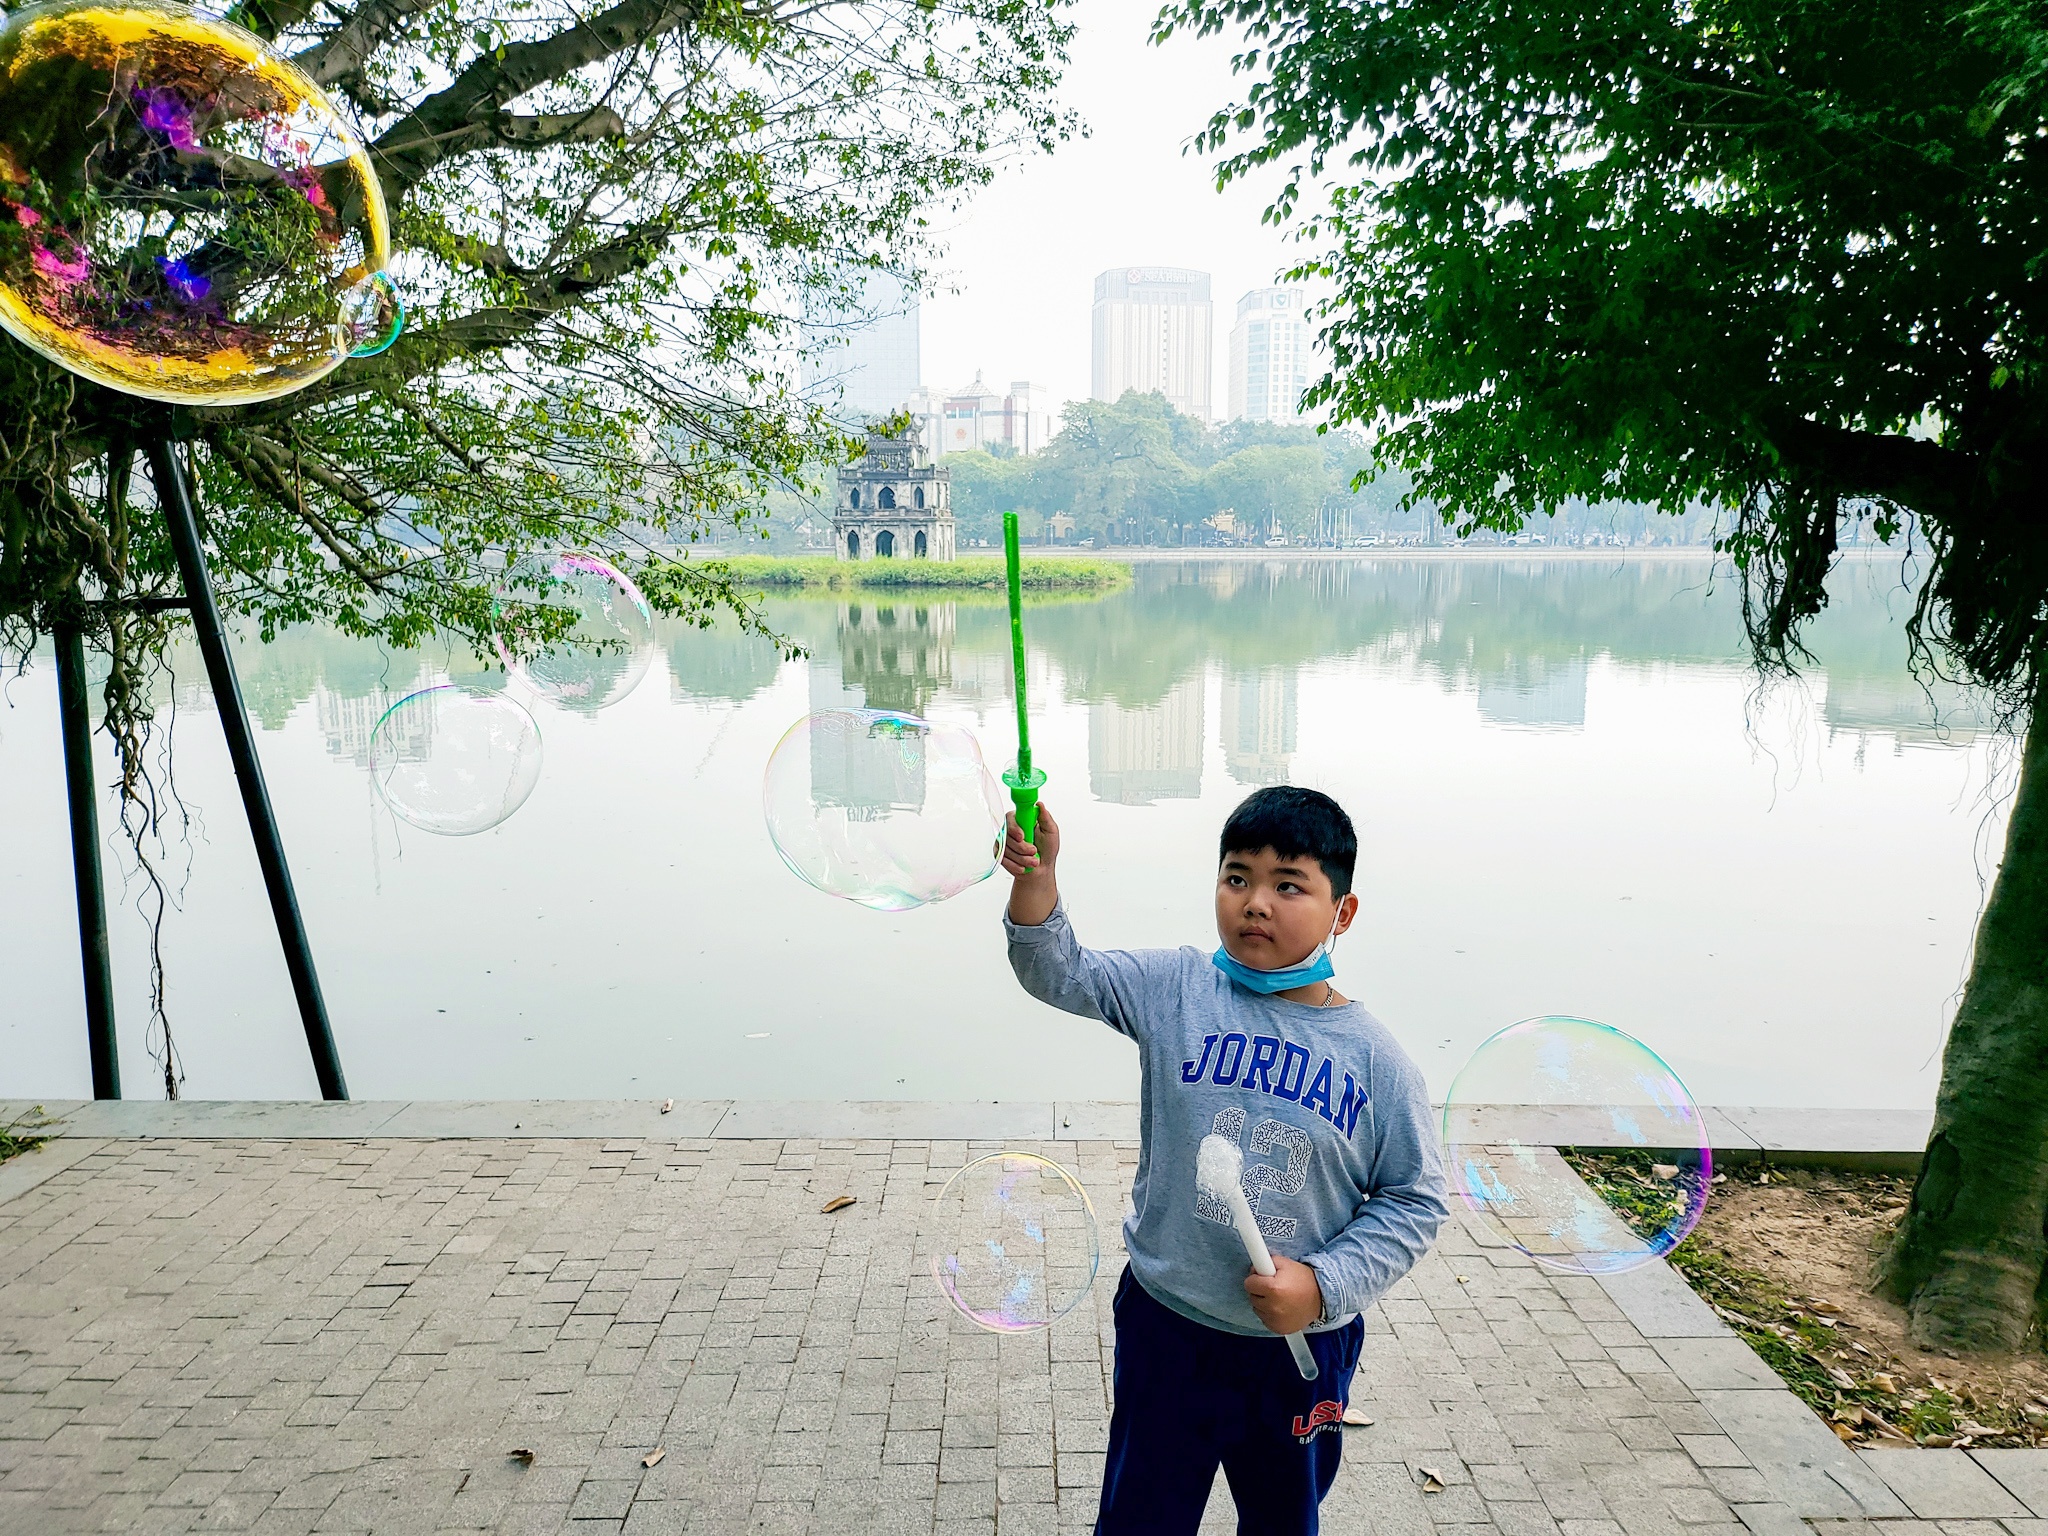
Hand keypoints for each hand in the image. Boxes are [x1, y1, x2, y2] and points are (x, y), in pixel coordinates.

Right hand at [1003, 803, 1059, 926]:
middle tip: (1034, 851)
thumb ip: (1045, 818)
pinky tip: (1023, 867)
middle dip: (1021, 847)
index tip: (1022, 836)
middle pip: (1007, 835)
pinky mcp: (999, 854)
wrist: (1042, 869)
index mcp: (1021, 820)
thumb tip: (1040, 804)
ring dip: (1021, 858)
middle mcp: (1010, 829)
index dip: (1014, 828)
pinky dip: (1014, 865)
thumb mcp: (1051, 832)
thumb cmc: (1047, 849)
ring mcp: (1003, 842)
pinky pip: (1002, 859)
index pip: (1010, 818)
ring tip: (1033, 861)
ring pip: (1005, 849)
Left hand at [1245, 1255, 1323, 1335]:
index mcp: (1273, 1289)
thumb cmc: (1303, 1280)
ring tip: (1278, 1297)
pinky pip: (1264, 1319)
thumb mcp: (1285, 1263)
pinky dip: (1269, 1314)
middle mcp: (1273, 1307)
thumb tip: (1253, 1268)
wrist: (1321, 1298)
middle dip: (1259, 1290)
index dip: (1255, 1278)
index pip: (1249, 1283)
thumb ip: (1266, 1261)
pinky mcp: (1279, 1329)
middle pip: (1252, 1297)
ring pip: (1257, 1309)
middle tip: (1272, 1287)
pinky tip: (1281, 1307)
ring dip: (1263, 1303)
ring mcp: (1276, 1320)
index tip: (1261, 1277)